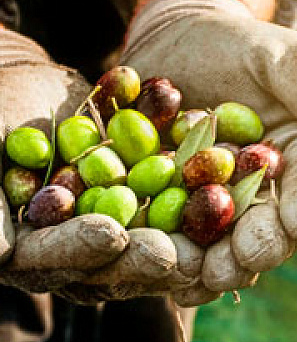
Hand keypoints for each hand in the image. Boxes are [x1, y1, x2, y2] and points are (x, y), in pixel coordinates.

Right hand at [0, 29, 214, 306]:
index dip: (83, 248)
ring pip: (151, 228)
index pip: (57, 256)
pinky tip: (219, 174)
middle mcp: (82, 235)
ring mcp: (117, 211)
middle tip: (181, 253)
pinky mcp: (143, 186)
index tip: (113, 236)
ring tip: (213, 220)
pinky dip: (192, 181)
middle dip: (147, 253)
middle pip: (114, 255)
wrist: (33, 86)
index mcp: (38, 239)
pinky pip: (170, 187)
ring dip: (184, 228)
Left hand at [116, 0, 296, 296]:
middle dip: (258, 247)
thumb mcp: (281, 60)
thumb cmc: (233, 46)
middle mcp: (261, 186)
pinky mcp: (173, 199)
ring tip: (197, 277)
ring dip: (212, 263)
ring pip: (221, 241)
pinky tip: (164, 273)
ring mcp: (215, 197)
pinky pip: (175, 232)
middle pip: (267, 225)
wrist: (177, 43)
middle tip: (243, 261)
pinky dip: (171, 253)